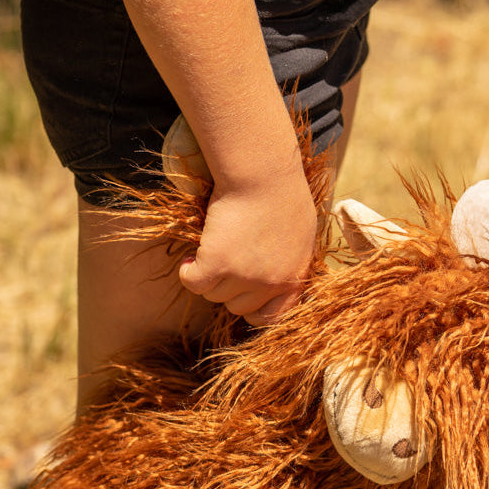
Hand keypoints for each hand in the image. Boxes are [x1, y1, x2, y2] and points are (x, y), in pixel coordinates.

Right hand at [178, 162, 316, 325]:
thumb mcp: (301, 235)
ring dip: (209, 277)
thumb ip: (290, 262)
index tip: (242, 294)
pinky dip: (188, 273)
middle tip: (223, 262)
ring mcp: (245, 276)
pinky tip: (190, 259)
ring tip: (210, 251)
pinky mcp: (218, 264)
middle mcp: (271, 283)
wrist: (262, 171)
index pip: (274, 317)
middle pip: (238, 307)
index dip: (254, 308)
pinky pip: (194, 283)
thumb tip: (276, 276)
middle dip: (228, 288)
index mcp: (295, 277)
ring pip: (215, 295)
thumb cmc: (283, 193)